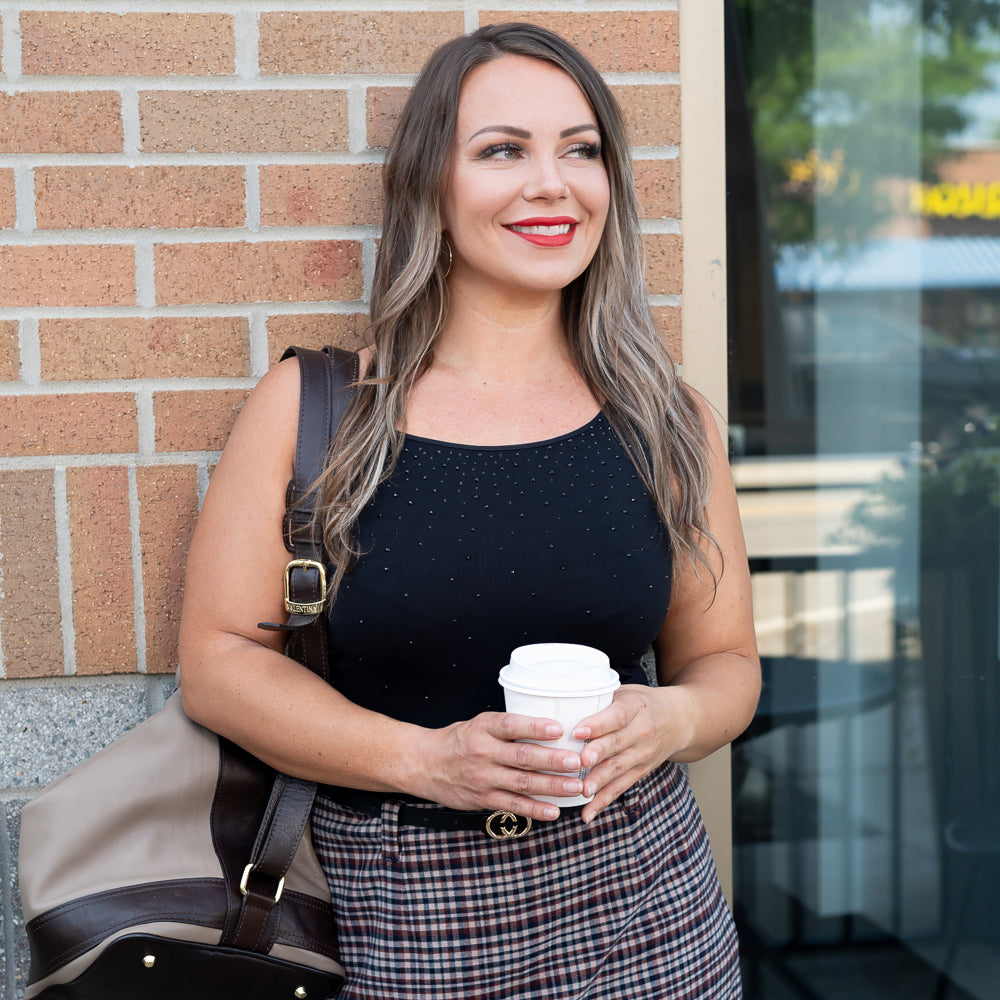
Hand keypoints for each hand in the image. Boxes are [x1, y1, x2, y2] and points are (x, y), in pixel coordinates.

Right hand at [412, 712, 589, 821]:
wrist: (424, 764)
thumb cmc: (460, 740)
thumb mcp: (480, 724)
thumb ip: (509, 727)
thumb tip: (551, 728)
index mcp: (483, 727)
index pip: (511, 725)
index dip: (535, 727)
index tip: (559, 729)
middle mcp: (482, 752)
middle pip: (522, 757)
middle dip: (552, 761)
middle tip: (576, 762)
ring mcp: (482, 778)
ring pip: (522, 783)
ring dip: (552, 786)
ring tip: (576, 787)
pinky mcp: (483, 799)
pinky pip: (513, 805)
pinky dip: (535, 809)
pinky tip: (554, 811)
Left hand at [572, 684, 687, 823]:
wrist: (679, 719)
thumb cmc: (642, 703)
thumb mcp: (626, 693)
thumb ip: (600, 700)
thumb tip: (561, 705)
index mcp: (635, 706)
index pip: (617, 716)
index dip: (598, 724)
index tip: (578, 731)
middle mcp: (642, 731)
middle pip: (617, 744)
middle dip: (597, 754)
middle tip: (579, 762)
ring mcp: (643, 754)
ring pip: (619, 769)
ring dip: (599, 781)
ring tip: (582, 790)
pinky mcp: (641, 771)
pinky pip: (621, 787)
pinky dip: (603, 801)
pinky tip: (588, 813)